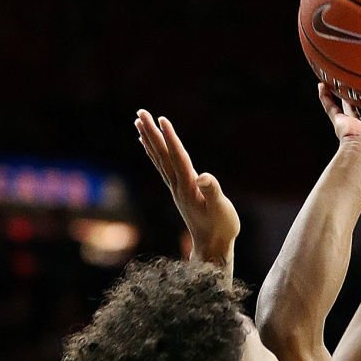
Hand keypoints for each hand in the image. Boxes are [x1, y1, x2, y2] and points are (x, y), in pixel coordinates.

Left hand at [135, 110, 239, 274]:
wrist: (212, 247)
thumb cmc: (221, 228)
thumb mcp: (222, 209)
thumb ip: (213, 192)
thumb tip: (203, 177)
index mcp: (189, 187)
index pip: (177, 157)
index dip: (170, 138)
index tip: (161, 119)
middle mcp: (178, 186)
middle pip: (162, 155)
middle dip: (152, 133)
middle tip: (140, 112)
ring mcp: (176, 189)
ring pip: (159, 159)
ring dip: (149, 140)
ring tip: (139, 122)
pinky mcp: (178, 192)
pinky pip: (162, 167)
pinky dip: (154, 153)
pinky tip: (148, 145)